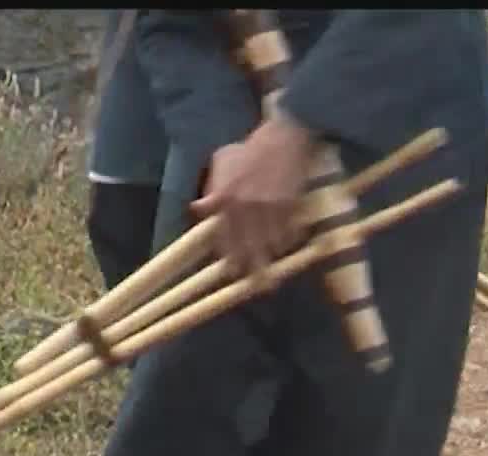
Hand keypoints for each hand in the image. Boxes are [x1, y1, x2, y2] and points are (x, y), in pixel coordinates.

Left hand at [190, 116, 314, 283]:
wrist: (285, 137)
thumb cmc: (251, 149)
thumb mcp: (222, 163)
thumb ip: (211, 189)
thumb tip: (197, 209)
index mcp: (225, 197)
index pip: (224, 237)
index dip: (229, 258)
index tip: (232, 272)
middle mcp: (245, 207)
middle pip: (248, 249)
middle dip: (253, 272)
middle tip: (257, 287)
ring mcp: (269, 209)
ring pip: (270, 246)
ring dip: (272, 259)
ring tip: (272, 274)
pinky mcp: (290, 208)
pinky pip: (288, 235)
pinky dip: (287, 242)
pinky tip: (286, 246)